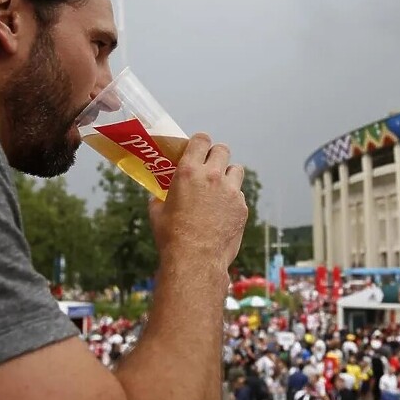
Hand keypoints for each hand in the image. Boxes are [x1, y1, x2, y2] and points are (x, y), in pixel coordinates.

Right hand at [149, 133, 247, 284]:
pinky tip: (223, 211)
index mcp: (188, 171)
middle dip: (216, 156)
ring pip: (236, 169)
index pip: (201, 140)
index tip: (198, 149)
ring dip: (229, 175)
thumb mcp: (157, 212)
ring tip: (220, 188)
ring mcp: (230, 191)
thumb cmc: (172, 237)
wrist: (196, 260)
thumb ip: (160, 197)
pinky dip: (233, 198)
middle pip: (222, 150)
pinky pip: (239, 194)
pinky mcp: (242, 207)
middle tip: (210, 168)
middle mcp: (212, 176)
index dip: (200, 142)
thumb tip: (158, 196)